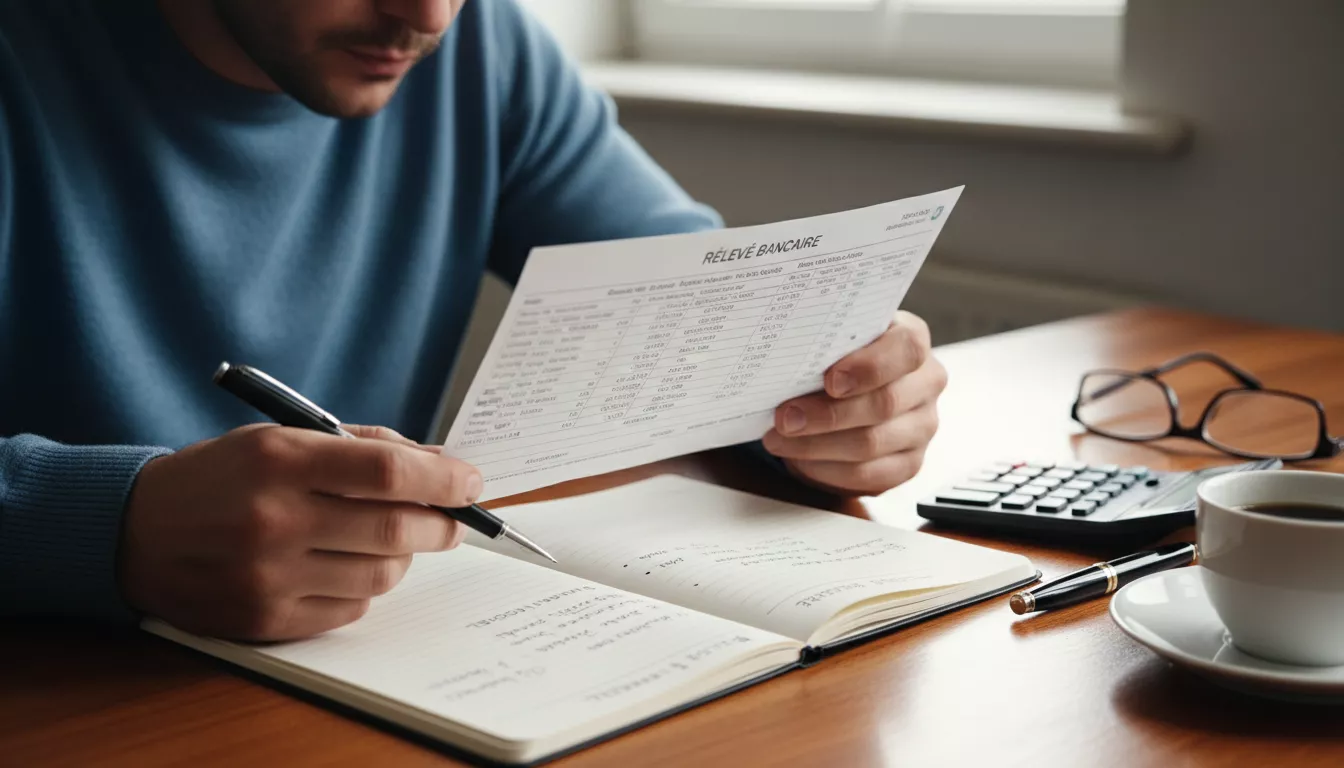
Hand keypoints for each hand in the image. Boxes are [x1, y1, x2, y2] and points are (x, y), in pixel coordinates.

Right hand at [118, 424, 479, 640]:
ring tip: (391, 538)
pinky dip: (365, 586)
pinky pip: (351, 608)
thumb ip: (362, 447)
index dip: (443, 480)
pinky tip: (346, 566)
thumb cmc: (221, 477)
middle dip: (441, 524)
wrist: (133, 532)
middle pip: (396, 529)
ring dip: (404, 557)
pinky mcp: (265, 619)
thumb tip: (441, 466)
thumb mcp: (281, 438)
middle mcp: (274, 519)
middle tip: (452, 519)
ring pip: (383, 575)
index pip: (388, 473)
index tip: (471, 483)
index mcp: (280, 460)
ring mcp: (268, 576)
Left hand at [762, 311, 946, 494]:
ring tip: (779, 440)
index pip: (906, 348)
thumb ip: (822, 343)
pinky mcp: (909, 463)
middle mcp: (926, 383)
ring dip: (818, 445)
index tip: (830, 381)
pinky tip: (800, 460)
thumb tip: (784, 355)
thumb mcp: (833, 342)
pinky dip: (828, 470)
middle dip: (827, 415)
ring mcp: (922, 426)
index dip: (869, 367)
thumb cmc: (837, 360)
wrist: (847, 392)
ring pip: (872, 444)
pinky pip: (869, 475)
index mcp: (912, 342)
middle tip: (784, 418)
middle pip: (885, 404)